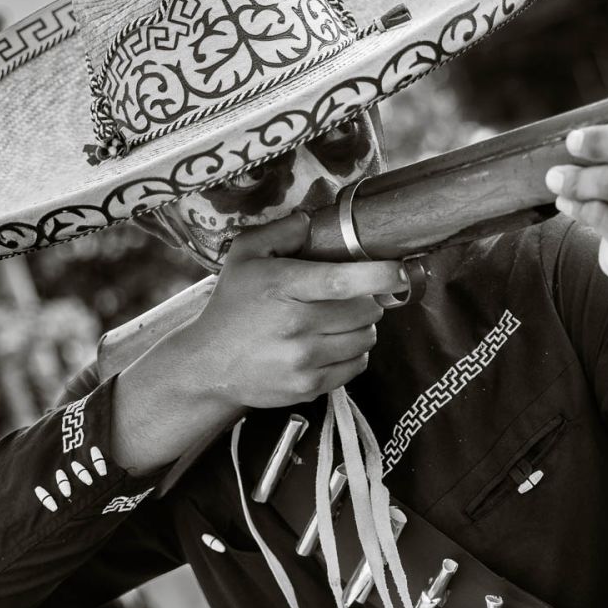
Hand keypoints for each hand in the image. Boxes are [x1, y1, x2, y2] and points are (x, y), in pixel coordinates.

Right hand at [184, 213, 406, 409]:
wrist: (207, 365)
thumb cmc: (231, 305)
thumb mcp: (244, 257)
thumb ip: (280, 232)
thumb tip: (311, 221)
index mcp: (283, 288)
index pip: (341, 281)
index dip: (379, 275)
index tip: (400, 271)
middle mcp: (296, 326)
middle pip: (365, 310)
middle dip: (368, 300)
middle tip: (351, 297)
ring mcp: (303, 360)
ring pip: (366, 338)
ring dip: (362, 327)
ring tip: (340, 321)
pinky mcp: (309, 386)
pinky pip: (357, 365)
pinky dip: (354, 353)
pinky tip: (333, 344)